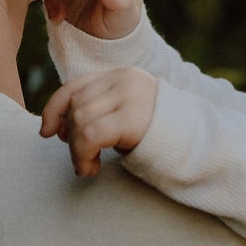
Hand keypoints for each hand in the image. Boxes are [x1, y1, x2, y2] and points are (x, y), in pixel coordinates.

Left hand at [41, 66, 158, 177]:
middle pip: (75, 106)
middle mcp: (125, 80)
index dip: (53, 109)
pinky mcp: (132, 118)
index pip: (74, 86)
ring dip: (75, 150)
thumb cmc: (158, 137)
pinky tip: (90, 169)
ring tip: (87, 166)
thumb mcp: (126, 115)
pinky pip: (90, 135)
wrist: (199, 145)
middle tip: (81, 159)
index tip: (46, 133)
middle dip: (68, 136)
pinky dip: (81, 155)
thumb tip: (53, 127)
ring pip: (79, 120)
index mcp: (122, 76)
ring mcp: (130, 96)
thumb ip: (98, 111)